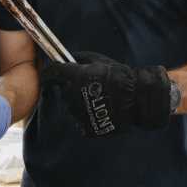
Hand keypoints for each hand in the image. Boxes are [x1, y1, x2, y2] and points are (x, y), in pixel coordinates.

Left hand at [41, 51, 170, 136]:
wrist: (137, 99)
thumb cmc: (118, 75)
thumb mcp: (97, 60)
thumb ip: (78, 59)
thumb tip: (65, 59)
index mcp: (73, 77)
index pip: (50, 74)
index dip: (49, 74)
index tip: (50, 75)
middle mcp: (72, 95)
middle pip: (63, 91)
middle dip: (69, 88)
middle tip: (86, 85)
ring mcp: (78, 113)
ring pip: (71, 106)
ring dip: (78, 101)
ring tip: (98, 98)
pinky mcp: (86, 128)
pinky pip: (81, 120)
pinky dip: (88, 115)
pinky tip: (101, 109)